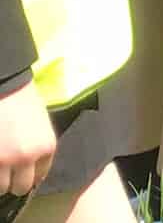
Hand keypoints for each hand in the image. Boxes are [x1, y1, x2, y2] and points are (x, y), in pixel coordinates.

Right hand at [0, 79, 54, 196]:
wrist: (7, 87)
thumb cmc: (24, 101)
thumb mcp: (40, 125)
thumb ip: (38, 146)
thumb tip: (32, 166)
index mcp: (46, 147)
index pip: (40, 176)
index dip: (30, 174)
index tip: (23, 172)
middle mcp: (27, 157)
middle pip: (21, 187)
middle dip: (14, 181)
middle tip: (8, 172)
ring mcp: (5, 160)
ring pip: (2, 187)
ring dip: (0, 178)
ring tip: (1, 164)